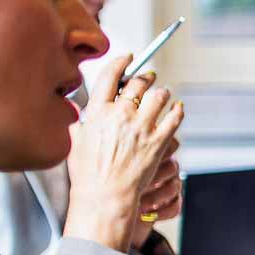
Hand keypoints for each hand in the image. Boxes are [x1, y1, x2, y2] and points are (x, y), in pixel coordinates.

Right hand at [63, 56, 185, 250]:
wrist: (104, 197)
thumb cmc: (87, 174)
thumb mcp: (76, 142)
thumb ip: (82, 123)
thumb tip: (82, 111)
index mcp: (96, 113)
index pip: (109, 76)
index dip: (121, 62)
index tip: (128, 57)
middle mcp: (119, 116)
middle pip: (138, 83)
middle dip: (145, 77)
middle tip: (149, 76)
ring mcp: (141, 128)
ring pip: (159, 96)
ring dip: (162, 93)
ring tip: (162, 94)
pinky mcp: (158, 141)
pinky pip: (174, 118)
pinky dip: (178, 110)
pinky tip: (178, 108)